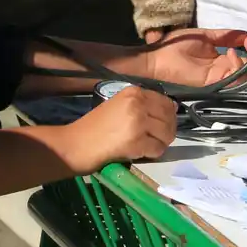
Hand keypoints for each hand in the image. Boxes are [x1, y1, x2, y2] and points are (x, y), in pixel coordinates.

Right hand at [55, 86, 176, 172]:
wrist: (78, 143)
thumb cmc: (96, 126)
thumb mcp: (119, 104)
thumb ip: (141, 104)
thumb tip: (169, 110)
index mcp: (134, 92)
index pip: (166, 102)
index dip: (168, 115)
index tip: (163, 124)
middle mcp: (138, 104)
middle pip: (169, 118)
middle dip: (167, 130)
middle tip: (158, 138)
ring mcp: (138, 122)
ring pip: (167, 134)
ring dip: (161, 142)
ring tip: (149, 145)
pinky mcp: (137, 142)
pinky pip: (158, 149)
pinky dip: (153, 153)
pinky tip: (141, 152)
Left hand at [143, 28, 246, 87]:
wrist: (156, 55)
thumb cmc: (175, 46)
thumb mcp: (206, 36)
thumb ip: (226, 36)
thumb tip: (245, 33)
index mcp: (221, 62)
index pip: (246, 60)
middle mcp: (223, 72)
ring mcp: (219, 79)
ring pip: (246, 77)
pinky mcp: (212, 83)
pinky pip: (233, 81)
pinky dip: (238, 67)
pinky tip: (232, 53)